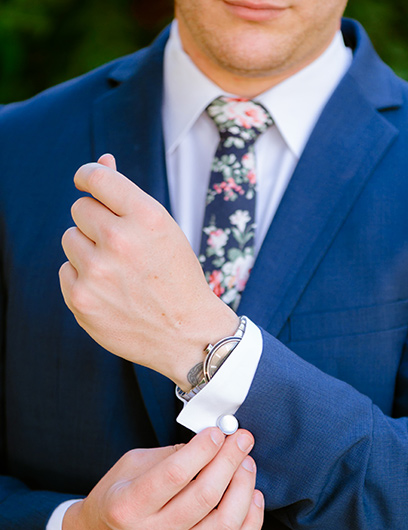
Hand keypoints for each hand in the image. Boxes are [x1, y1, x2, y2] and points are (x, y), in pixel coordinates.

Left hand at [59, 154, 237, 389]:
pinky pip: (65, 271)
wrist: (186, 334)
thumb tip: (102, 161)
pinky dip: (82, 279)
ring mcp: (97, 272)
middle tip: (120, 246)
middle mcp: (119, 240)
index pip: (96, 177)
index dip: (88, 176)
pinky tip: (109, 292)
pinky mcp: (81, 299)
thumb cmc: (177, 278)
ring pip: (70, 239)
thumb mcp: (165, 230)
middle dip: (95, 222)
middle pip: (80, 209)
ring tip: (117, 272)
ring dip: (87, 250)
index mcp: (146, 217)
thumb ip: (129, 196)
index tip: (87, 181)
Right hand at [62, 427, 263, 529]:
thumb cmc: (113, 502)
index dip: (203, 449)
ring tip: (247, 464)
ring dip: (244, 488)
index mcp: (128, 507)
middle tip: (241, 439)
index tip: (217, 432)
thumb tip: (211, 442)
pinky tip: (253, 496)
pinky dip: (251, 521)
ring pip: (225, 524)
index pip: (175, 474)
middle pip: (205, 497)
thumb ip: (169, 455)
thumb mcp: (128, 467)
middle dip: (230, 460)